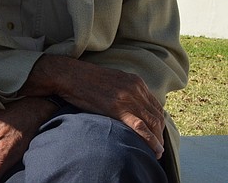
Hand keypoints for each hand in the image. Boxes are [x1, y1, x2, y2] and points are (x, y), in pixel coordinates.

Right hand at [25, 56, 165, 158]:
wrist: (68, 74)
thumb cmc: (84, 79)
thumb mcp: (111, 80)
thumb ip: (124, 90)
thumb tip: (129, 106)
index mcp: (135, 81)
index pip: (156, 105)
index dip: (159, 122)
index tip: (156, 134)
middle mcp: (135, 88)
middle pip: (157, 115)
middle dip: (160, 133)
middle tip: (157, 147)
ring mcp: (127, 98)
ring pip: (153, 123)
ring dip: (157, 140)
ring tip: (156, 153)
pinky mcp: (117, 108)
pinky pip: (141, 127)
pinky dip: (150, 140)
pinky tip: (153, 150)